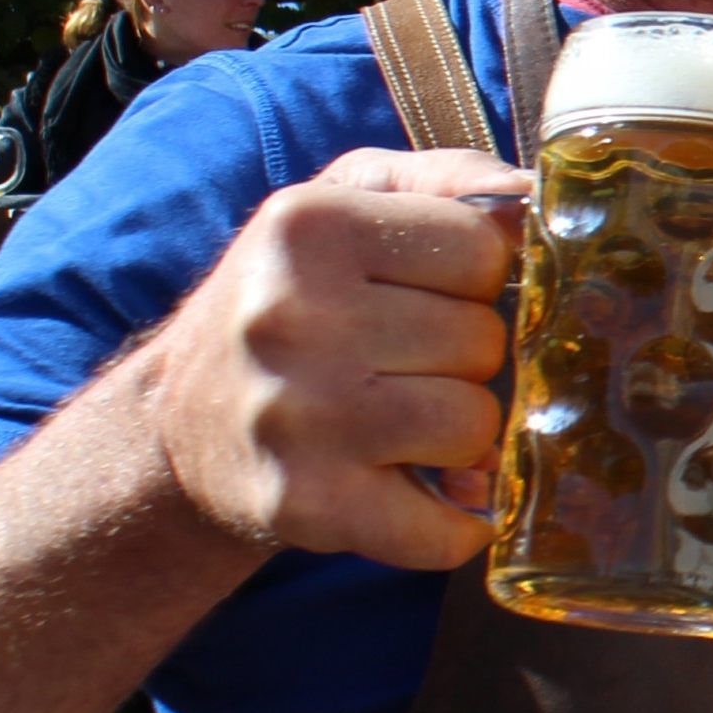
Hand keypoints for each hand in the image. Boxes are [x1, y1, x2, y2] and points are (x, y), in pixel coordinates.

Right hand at [139, 148, 528, 571]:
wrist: (174, 426)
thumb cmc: (289, 302)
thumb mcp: (344, 205)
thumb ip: (449, 181)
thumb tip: (538, 196)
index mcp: (308, 227)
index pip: (482, 248)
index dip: (471, 279)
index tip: (425, 295)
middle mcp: (291, 317)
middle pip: (482, 342)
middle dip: (463, 358)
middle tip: (404, 365)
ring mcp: (297, 417)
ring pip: (474, 427)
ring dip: (458, 436)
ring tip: (401, 422)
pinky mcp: (307, 505)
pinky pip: (445, 531)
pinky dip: (452, 526)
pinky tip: (424, 498)